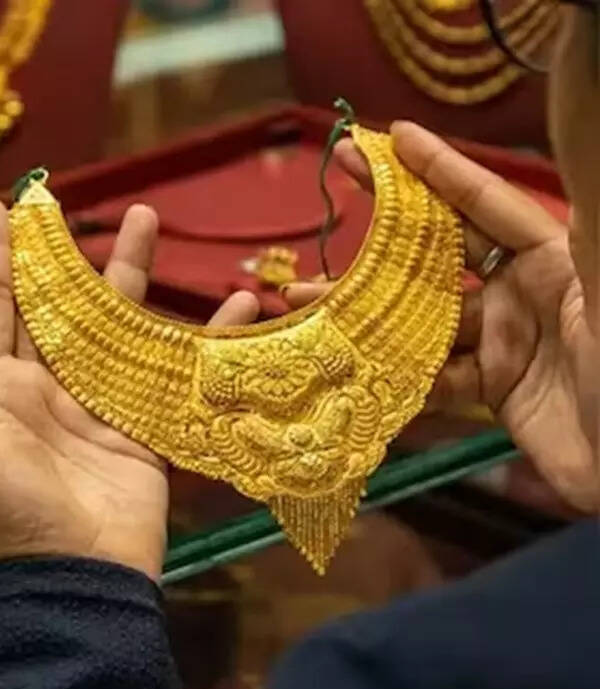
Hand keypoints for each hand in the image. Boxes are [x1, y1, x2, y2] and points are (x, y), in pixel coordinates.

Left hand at [0, 199, 260, 579]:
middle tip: (62, 198)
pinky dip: (201, 334)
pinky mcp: (142, 427)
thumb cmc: (7, 518)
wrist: (74, 583)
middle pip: (52, 302)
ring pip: (112, 322)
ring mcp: (93, 404)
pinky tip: (233, 302)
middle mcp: (40, 386)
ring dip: (127, 272)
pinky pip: (169, 367)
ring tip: (145, 217)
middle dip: (57, 251)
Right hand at [284, 121, 598, 512]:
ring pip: (422, 317)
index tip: (390, 138)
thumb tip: (582, 109)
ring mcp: (505, 343)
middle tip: (335, 192)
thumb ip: (585, 221)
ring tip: (304, 298)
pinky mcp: (494, 390)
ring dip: (364, 309)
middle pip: (442, 250)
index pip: (487, 203)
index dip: (439, 168)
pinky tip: (343, 362)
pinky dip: (388, 369)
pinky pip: (430, 374)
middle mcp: (523, 293)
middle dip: (386, 225)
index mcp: (554, 260)